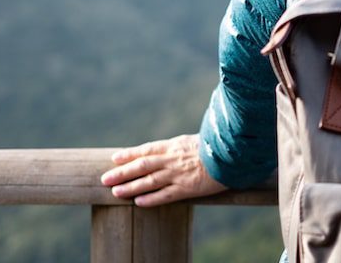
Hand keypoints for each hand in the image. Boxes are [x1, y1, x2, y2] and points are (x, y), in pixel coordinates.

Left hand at [100, 133, 226, 206]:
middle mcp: (173, 159)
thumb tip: (174, 146)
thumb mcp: (200, 138)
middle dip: (123, 172)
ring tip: (116, 192)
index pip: (148, 149)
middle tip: (106, 178)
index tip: (115, 157)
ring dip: (131, 187)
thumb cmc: (220, 145)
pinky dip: (151, 199)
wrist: (234, 154)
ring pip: (149, 181)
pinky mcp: (187, 188)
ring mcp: (179, 174)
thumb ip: (184, 144)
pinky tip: (139, 202)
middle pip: (142, 165)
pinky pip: (165, 195)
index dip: (130, 153)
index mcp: (176, 145)